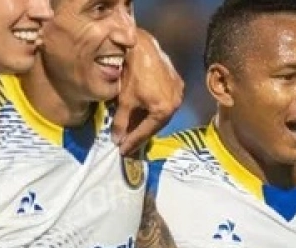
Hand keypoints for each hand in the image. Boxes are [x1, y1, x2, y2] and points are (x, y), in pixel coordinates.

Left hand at [113, 29, 183, 155]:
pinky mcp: (177, 84)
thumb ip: (120, 123)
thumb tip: (117, 140)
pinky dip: (152, 112)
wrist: (142, 49)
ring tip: (132, 131)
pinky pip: (164, 104)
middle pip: (156, 125)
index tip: (123, 151)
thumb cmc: (132, 74)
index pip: (146, 131)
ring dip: (147, 124)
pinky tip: (142, 115)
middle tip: (127, 144)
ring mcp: (178, 92)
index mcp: (164, 109)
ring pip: (161, 115)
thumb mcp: (124, 101)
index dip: (133, 142)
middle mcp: (175, 102)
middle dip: (140, 134)